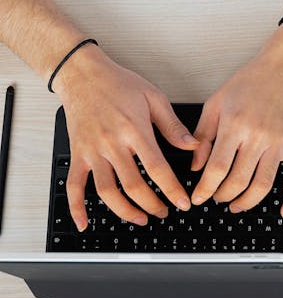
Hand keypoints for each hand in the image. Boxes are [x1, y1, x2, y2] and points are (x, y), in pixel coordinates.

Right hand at [55, 46, 197, 229]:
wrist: (82, 74)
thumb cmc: (118, 83)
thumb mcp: (154, 98)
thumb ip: (174, 126)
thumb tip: (194, 146)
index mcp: (134, 131)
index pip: (157, 169)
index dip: (171, 190)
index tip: (183, 203)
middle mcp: (111, 144)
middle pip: (133, 185)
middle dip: (152, 205)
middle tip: (165, 212)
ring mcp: (91, 152)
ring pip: (106, 191)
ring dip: (124, 210)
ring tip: (140, 218)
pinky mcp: (77, 155)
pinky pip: (74, 186)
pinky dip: (76, 207)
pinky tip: (84, 222)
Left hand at [190, 27, 282, 218]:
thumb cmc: (251, 82)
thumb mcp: (216, 103)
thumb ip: (203, 135)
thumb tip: (196, 165)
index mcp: (236, 125)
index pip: (217, 168)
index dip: (205, 189)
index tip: (198, 199)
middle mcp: (259, 136)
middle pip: (239, 181)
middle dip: (223, 196)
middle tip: (217, 199)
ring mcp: (281, 143)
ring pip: (264, 185)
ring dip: (248, 202)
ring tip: (237, 205)